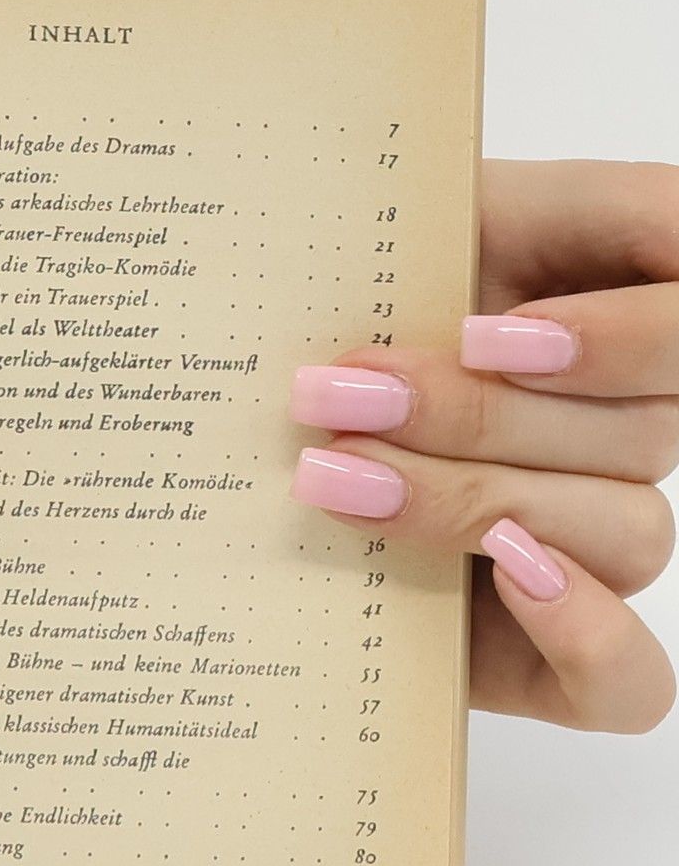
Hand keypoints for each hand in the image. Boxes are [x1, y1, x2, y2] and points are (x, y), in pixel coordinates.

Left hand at [289, 158, 676, 732]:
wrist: (228, 412)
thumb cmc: (308, 309)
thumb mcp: (378, 226)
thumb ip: (467, 206)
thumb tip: (504, 188)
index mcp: (604, 299)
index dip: (627, 333)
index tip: (493, 335)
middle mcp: (618, 420)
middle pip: (637, 432)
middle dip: (478, 417)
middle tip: (338, 398)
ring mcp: (590, 535)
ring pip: (621, 531)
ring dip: (472, 501)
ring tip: (335, 479)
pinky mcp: (543, 647)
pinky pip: (626, 677)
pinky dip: (587, 636)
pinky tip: (506, 581)